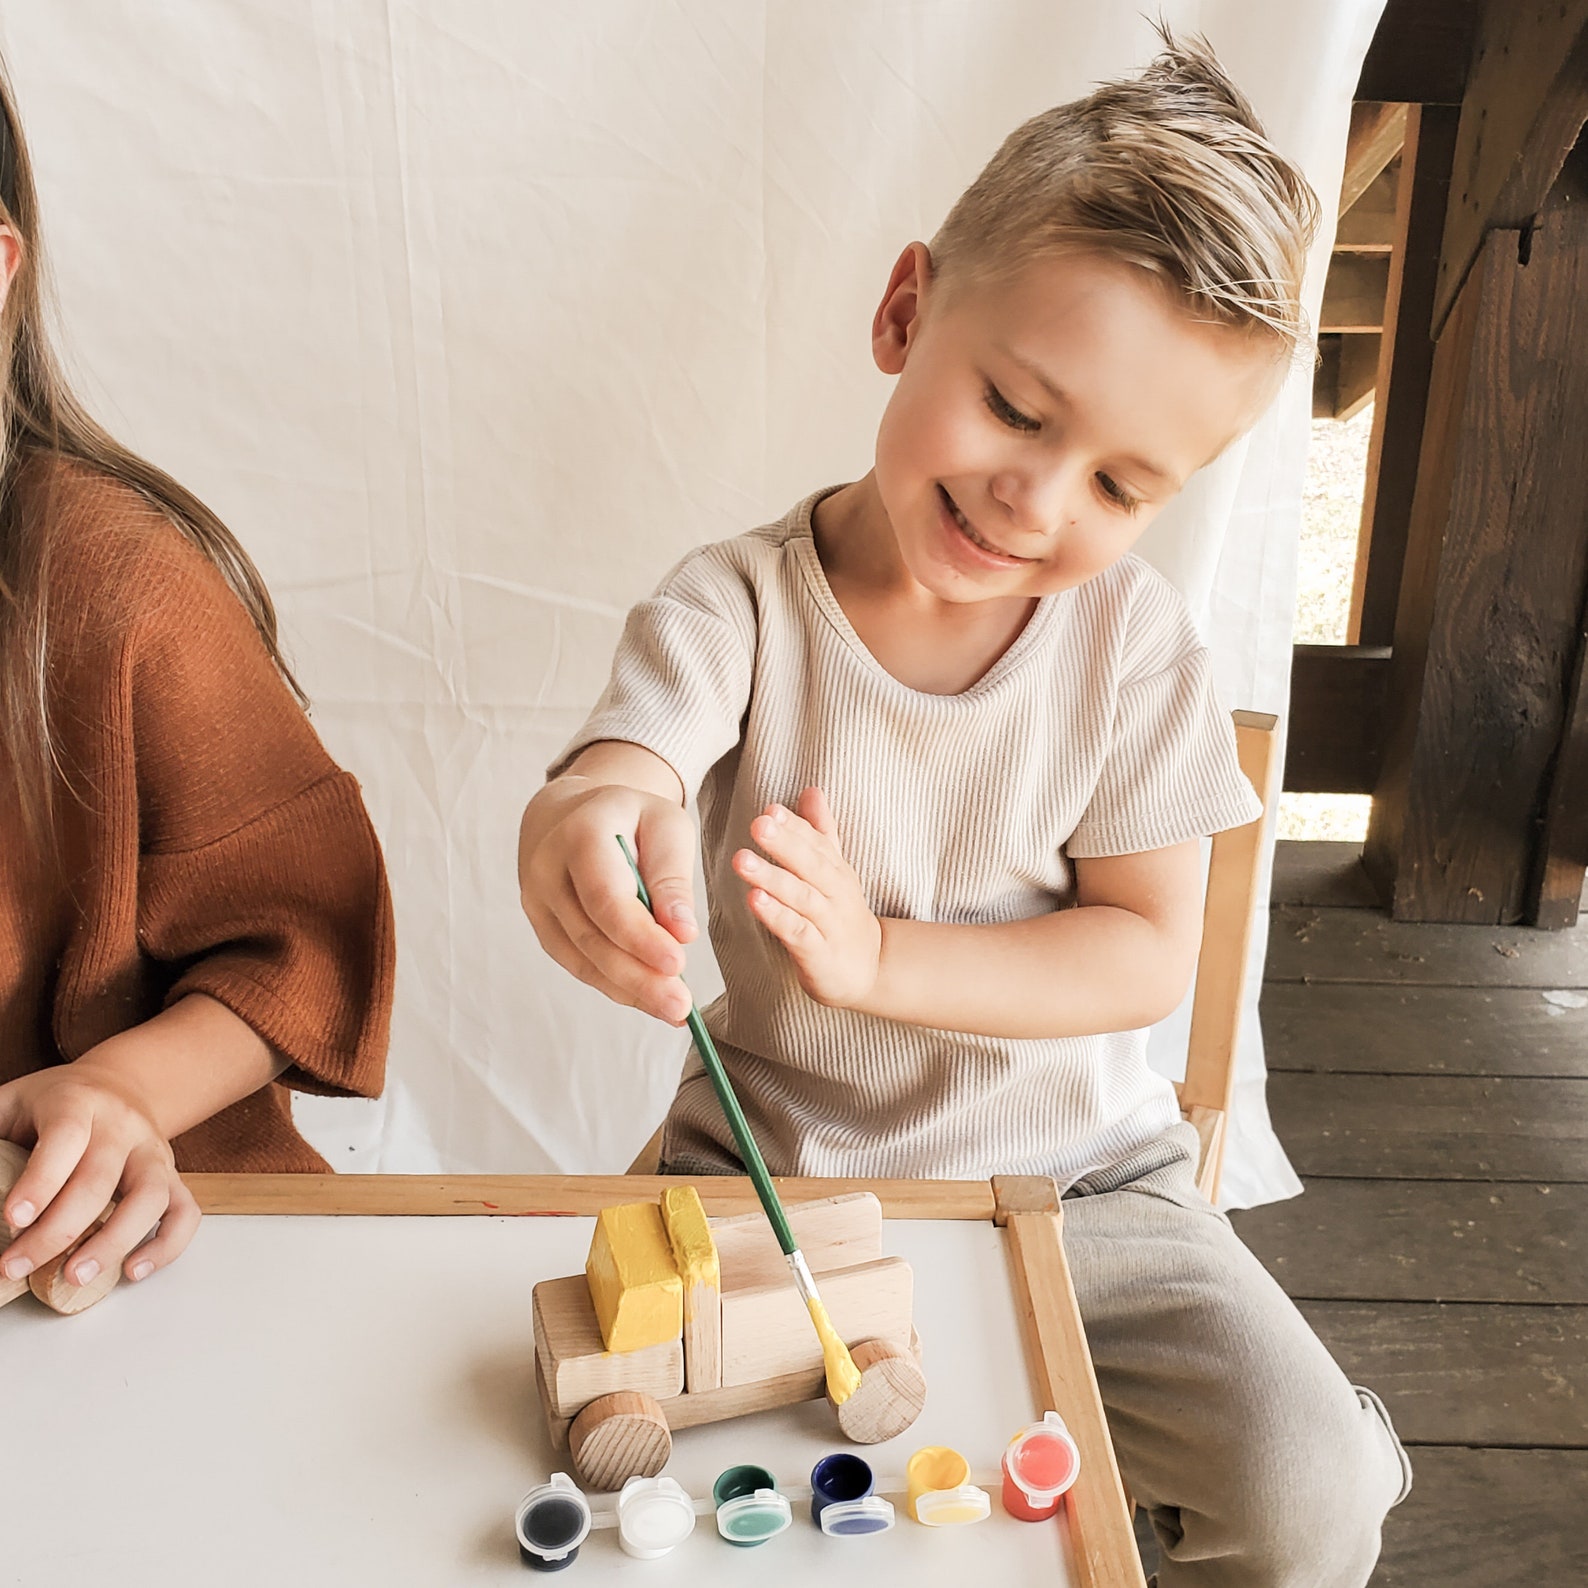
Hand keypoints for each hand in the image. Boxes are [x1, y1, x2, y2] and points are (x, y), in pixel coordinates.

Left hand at [0, 1055, 200, 1288]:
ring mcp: (153, 1151)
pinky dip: (167, 1245)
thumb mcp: (11, 1103)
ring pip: (150, 1196)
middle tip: (16, 1266)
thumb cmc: (55, 1103)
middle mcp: (124, 1126)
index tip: (13, 1219)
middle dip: (57, 1231)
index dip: (41, 1180)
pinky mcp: (173, 1176)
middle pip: (100, 1179)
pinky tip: (133, 1270)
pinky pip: (185, 1212)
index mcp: (79, 1102)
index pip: (66, 1138)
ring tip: (75, 1277)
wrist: (120, 1085)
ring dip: (113, 1241)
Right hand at [520, 775, 698, 1024]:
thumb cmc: (629, 818)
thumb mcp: (665, 825)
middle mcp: (547, 869)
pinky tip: (647, 998)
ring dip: (629, 990)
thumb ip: (672, 876)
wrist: (572, 814)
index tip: (678, 964)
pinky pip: (578, 964)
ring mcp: (537, 901)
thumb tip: (682, 932)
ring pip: (583, 959)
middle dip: (639, 977)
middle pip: (592, 936)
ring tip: (672, 1010)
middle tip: (680, 1006)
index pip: (606, 896)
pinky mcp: (542, 926)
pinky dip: (615, 985)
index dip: (640, 936)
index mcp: (580, 834)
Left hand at [733, 787, 881, 1007]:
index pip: (817, 843)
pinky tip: (754, 900)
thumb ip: (821, 832)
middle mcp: (835, 894)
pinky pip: (797, 933)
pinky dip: (777, 916)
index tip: (771, 809)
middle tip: (759, 824)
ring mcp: (828, 924)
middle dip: (785, 843)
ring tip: (742, 860)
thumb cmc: (841, 915)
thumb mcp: (836, 871)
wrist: (867, 970)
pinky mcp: (819, 953)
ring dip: (773, 878)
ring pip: (802, 897)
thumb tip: (811, 790)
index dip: (795, 826)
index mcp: (836, 871)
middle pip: (811, 865)